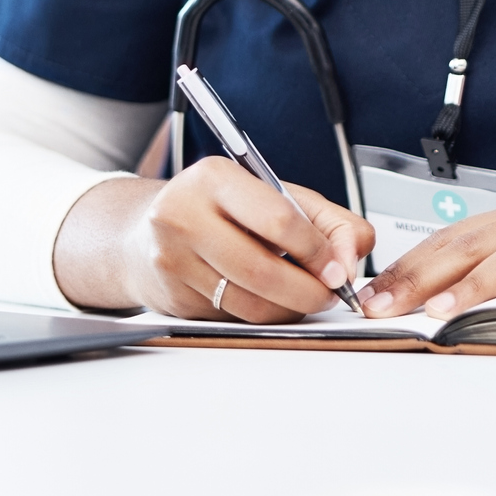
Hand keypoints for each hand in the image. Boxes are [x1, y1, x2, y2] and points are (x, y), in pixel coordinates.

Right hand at [55, 157, 372, 321]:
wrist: (144, 231)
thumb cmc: (217, 208)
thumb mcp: (273, 194)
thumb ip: (327, 220)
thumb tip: (351, 257)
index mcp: (214, 178)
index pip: (279, 220)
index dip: (317, 251)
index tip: (338, 268)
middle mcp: (184, 215)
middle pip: (263, 270)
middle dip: (309, 291)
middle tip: (329, 293)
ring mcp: (173, 259)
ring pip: (250, 303)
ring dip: (290, 309)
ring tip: (304, 298)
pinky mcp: (173, 297)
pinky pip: (234, 318)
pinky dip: (261, 314)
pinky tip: (266, 298)